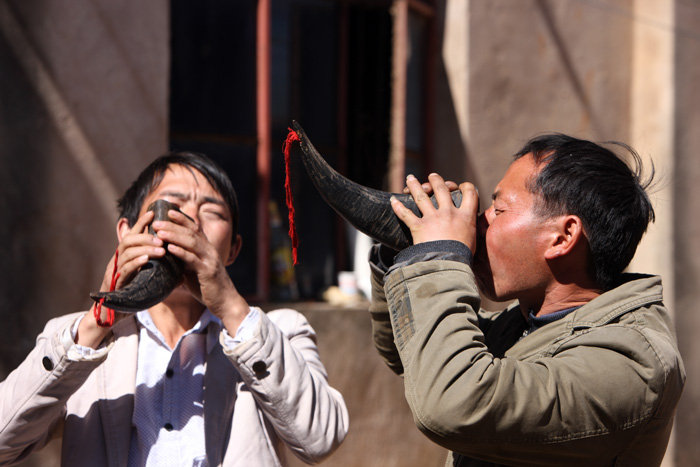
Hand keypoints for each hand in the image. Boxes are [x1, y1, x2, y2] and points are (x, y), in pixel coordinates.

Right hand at [77, 211, 166, 346]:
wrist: (112, 315)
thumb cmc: (132, 297)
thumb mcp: (147, 282)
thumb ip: (160, 274)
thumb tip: (182, 273)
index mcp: (126, 257)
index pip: (133, 235)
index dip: (142, 222)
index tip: (154, 212)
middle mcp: (118, 261)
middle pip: (128, 241)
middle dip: (145, 236)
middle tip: (162, 237)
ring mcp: (115, 271)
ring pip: (127, 253)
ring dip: (144, 249)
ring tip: (160, 248)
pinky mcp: (115, 283)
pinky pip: (124, 270)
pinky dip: (136, 263)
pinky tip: (146, 260)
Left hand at [150, 210, 247, 329]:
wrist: (225, 302)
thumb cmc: (208, 288)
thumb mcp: (194, 271)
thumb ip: (184, 262)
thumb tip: (168, 257)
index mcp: (207, 249)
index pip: (194, 229)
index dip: (182, 219)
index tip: (168, 211)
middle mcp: (209, 251)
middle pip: (191, 232)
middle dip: (173, 225)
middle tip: (156, 221)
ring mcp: (210, 260)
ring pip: (191, 243)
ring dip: (174, 236)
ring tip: (159, 231)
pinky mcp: (208, 272)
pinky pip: (193, 259)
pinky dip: (181, 252)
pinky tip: (170, 248)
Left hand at [390, 173, 478, 251]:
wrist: (448, 264)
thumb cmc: (462, 257)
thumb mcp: (473, 242)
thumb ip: (471, 232)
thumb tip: (473, 232)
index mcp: (466, 216)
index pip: (470, 193)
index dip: (466, 187)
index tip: (461, 186)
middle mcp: (449, 213)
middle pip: (442, 190)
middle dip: (436, 181)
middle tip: (432, 176)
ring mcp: (433, 218)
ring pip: (422, 197)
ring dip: (415, 186)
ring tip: (410, 178)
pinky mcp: (419, 227)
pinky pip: (406, 214)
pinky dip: (398, 207)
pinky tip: (392, 200)